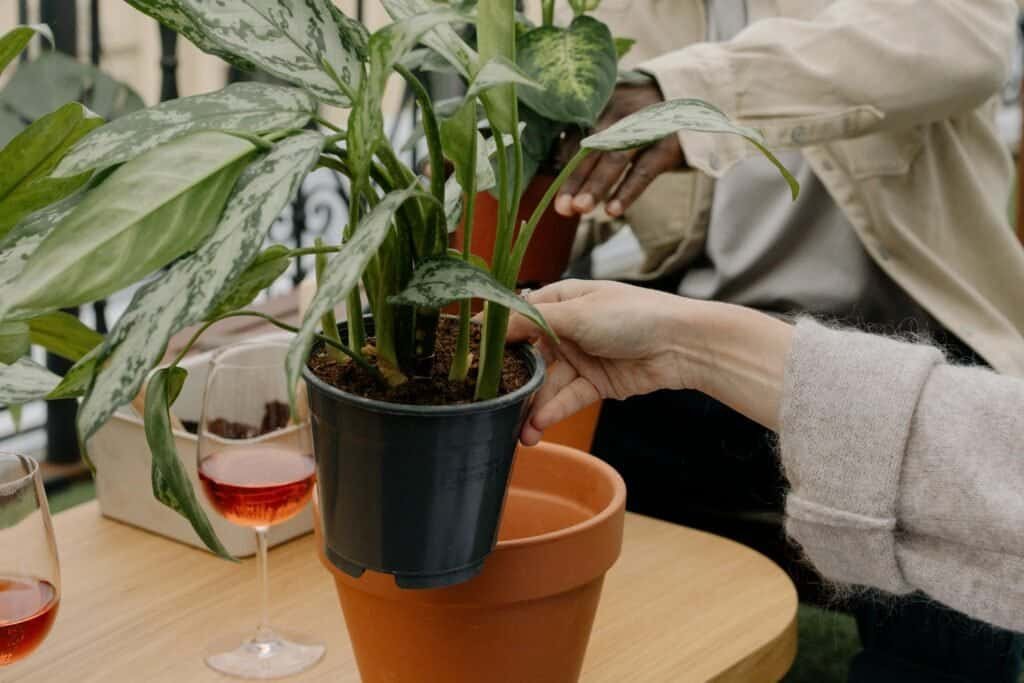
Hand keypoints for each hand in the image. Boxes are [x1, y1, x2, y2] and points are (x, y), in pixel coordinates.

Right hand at [506, 280, 703, 444]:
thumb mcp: (577, 313)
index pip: (519, 316)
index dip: (495, 335)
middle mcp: (568, 328)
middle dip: (512, 379)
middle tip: (487, 401)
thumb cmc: (633, 315)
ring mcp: (582, 357)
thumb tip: (491, 324)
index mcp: (562, 300)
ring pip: (547, 383)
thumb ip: (533, 322)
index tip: (468, 354)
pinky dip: (553, 411)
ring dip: (532, 405)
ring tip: (517, 429)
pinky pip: (568, 398)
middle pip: (529, 355)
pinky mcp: (597, 383)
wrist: (683, 344)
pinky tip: (536, 427)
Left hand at [554, 82, 685, 218]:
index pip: (576, 133)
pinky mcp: (668, 145)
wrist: (693, 98)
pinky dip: (627, 192)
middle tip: (560, 207)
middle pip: (592, 146)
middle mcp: (622, 110)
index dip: (562, 160)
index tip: (548, 185)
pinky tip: (612, 210)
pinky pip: (644, 171)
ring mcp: (647, 126)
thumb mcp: (615, 115)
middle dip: (574, 178)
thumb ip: (588, 133)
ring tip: (580, 209)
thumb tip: (556, 164)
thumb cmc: (641, 115)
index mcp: (603, 101)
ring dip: (596, 185)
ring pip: (616, 158)